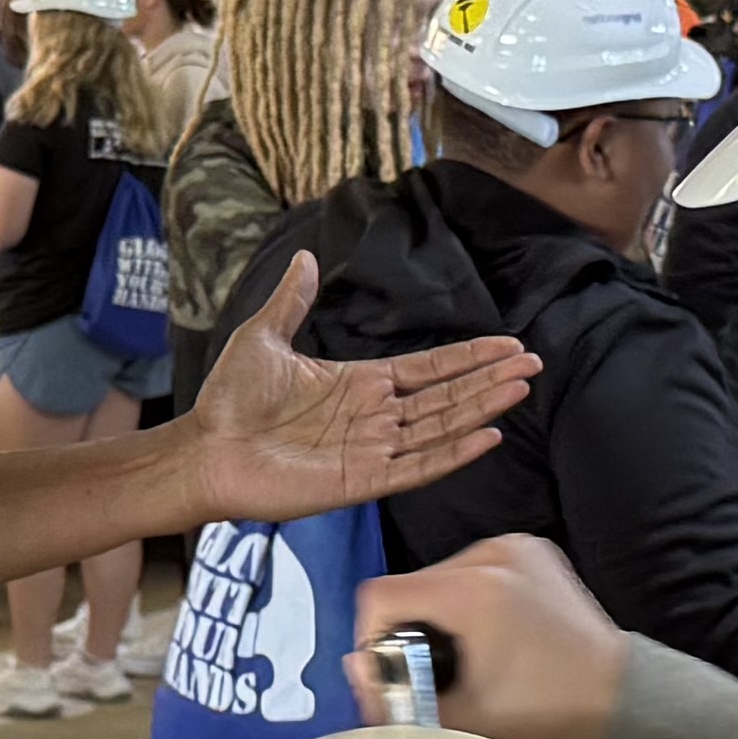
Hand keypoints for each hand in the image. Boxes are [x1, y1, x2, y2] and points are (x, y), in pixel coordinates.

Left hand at [182, 252, 531, 522]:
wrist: (204, 449)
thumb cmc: (230, 400)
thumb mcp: (264, 336)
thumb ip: (293, 300)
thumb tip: (304, 257)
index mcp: (361, 383)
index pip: (429, 369)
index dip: (469, 357)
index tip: (508, 345)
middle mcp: (375, 417)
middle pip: (447, 396)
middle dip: (490, 379)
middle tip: (533, 364)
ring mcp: (372, 450)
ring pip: (441, 427)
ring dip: (482, 408)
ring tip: (520, 388)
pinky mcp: (362, 481)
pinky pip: (417, 467)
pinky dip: (453, 453)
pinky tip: (487, 436)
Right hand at [353, 537, 627, 738]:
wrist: (616, 694)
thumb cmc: (550, 709)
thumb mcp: (461, 720)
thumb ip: (394, 699)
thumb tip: (357, 669)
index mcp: (472, 590)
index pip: (380, 596)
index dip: (371, 636)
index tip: (392, 667)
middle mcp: (493, 555)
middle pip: (410, 585)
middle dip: (410, 629)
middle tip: (433, 671)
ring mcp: (515, 547)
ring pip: (439, 576)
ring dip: (438, 613)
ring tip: (468, 654)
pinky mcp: (530, 550)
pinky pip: (474, 568)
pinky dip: (469, 599)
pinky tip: (491, 633)